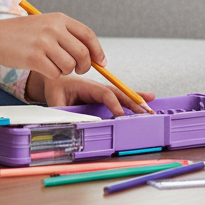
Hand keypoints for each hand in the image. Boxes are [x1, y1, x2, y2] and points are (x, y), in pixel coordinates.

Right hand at [0, 12, 106, 81]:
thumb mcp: (47, 26)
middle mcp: (53, 28)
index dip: (98, 51)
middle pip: (82, 54)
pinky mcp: (34, 58)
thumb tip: (94, 56)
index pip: (88, 35)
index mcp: (59, 19)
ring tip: (54, 65)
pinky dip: (52, 75)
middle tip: (78, 70)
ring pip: (70, 66)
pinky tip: (43, 68)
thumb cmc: (24, 35)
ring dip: (65, 71)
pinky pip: (55, 74)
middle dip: (84, 66)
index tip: (101, 62)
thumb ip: (68, 36)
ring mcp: (43, 43)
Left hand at [30, 72, 155, 116]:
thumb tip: (69, 124)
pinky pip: (120, 96)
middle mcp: (97, 86)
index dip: (113, 104)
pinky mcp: (103, 95)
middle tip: (145, 112)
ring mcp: (101, 90)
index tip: (121, 115)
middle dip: (132, 102)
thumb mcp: (55, 101)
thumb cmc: (55, 89)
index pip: (104, 94)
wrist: (54, 80)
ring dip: (137, 101)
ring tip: (150, 108)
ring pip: (122, 94)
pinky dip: (134, 98)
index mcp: (86, 86)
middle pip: (118, 93)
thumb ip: (62, 112)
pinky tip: (148, 100)